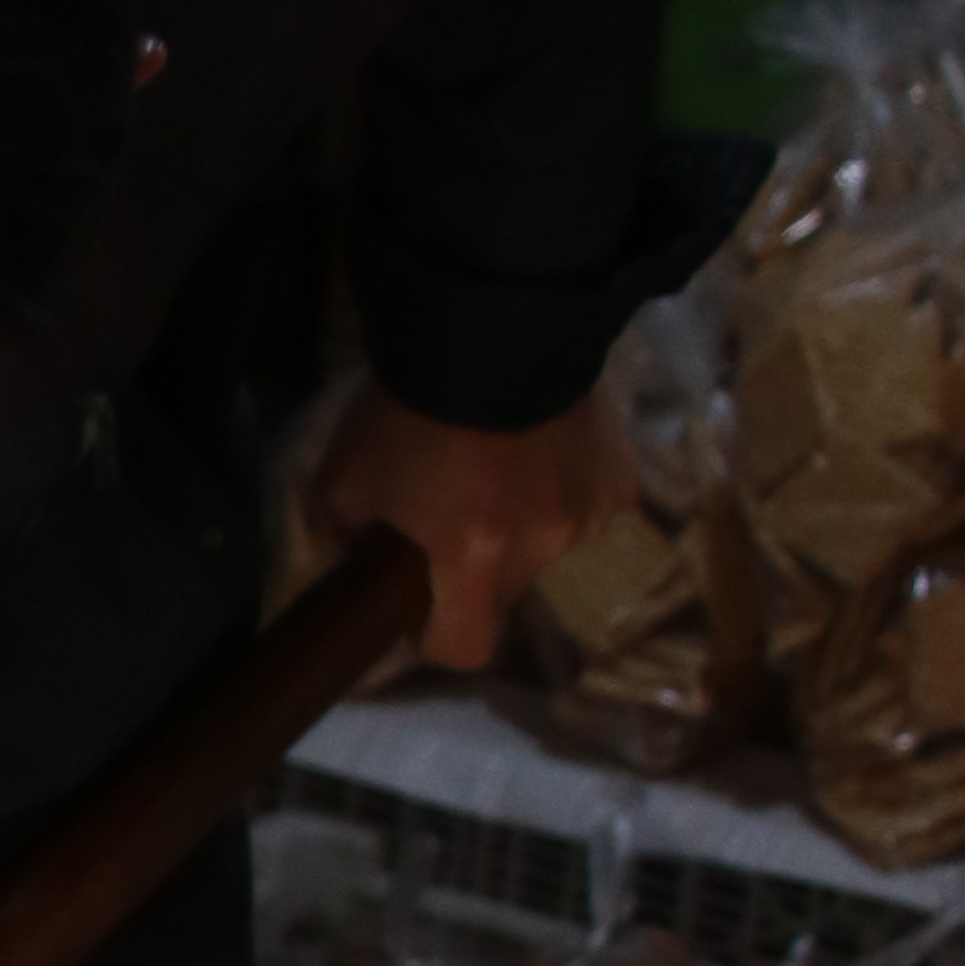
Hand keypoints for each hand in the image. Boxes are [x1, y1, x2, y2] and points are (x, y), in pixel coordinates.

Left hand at [310, 381, 630, 674]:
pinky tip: (537, 446)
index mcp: (474, 558)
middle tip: (447, 517)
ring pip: (548, 547)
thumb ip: (350, 535)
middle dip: (474, 572)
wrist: (491, 316)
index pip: (465, 649)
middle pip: (505, 594)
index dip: (435, 636)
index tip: (416, 606)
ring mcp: (590, 509)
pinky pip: (585, 503)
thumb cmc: (407, 406)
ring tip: (497, 467)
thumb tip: (364, 556)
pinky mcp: (620, 471)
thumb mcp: (344, 477)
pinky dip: (560, 489)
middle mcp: (543, 545)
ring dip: (522, 525)